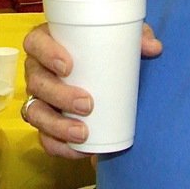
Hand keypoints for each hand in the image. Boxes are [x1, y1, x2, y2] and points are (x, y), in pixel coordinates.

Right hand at [23, 21, 160, 157]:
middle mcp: (38, 71)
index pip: (35, 43)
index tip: (68, 66)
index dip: (46, 53)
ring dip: (56, 125)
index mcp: (48, 43)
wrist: (107, 80)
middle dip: (59, 95)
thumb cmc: (105, 52)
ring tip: (83, 133)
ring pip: (35, 113)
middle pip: (36, 82)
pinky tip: (78, 149)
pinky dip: (59, 146)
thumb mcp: (121, 41)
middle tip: (87, 104)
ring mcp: (39, 98)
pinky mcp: (46, 123)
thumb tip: (154, 48)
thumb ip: (138, 39)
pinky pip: (44, 138)